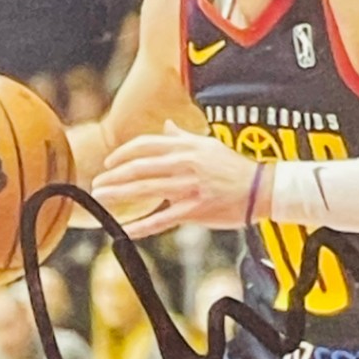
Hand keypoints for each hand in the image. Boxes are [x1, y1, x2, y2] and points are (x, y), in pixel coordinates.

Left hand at [90, 121, 262, 239]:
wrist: (260, 189)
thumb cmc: (234, 168)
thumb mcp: (208, 145)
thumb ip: (183, 138)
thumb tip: (167, 127)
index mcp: (185, 148)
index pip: (145, 146)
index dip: (123, 154)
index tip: (110, 163)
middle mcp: (184, 165)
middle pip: (139, 168)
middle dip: (113, 177)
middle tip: (97, 185)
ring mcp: (188, 188)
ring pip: (145, 191)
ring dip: (119, 195)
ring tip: (101, 199)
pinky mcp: (194, 211)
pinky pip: (161, 219)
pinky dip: (141, 226)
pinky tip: (125, 230)